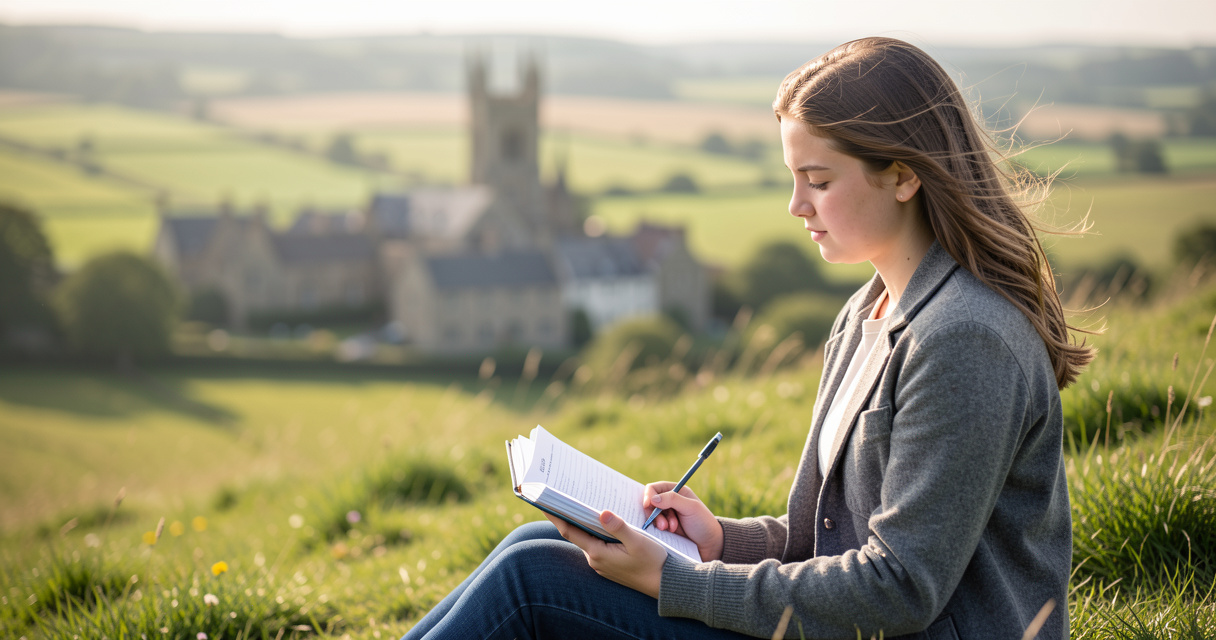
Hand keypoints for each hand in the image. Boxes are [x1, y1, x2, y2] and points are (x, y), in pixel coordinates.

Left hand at [544, 511, 665, 597]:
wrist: (665, 584)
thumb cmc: (653, 562)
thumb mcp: (638, 541)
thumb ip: (618, 527)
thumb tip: (602, 512)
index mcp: (598, 553)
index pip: (570, 531)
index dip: (556, 516)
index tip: (545, 502)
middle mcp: (595, 559)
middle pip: (576, 533)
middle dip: (568, 515)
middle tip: (559, 496)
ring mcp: (601, 563)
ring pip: (586, 538)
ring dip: (581, 522)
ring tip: (576, 503)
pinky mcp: (609, 564)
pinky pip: (596, 544)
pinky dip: (593, 531)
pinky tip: (598, 520)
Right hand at [643, 482, 723, 561]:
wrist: (710, 545)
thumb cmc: (703, 523)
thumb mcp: (691, 508)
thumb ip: (672, 500)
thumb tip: (652, 498)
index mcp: (677, 491)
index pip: (654, 488)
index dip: (649, 495)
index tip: (648, 505)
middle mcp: (670, 502)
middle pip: (650, 502)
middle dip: (654, 513)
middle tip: (663, 525)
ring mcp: (666, 515)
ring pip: (651, 515)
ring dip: (658, 522)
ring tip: (670, 529)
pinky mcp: (665, 528)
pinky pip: (654, 526)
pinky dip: (659, 529)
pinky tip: (670, 532)